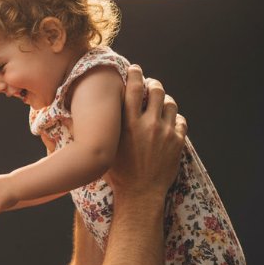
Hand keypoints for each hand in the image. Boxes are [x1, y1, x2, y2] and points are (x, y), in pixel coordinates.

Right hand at [104, 65, 186, 198]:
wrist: (139, 195)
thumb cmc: (118, 174)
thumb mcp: (106, 148)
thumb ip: (102, 129)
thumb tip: (83, 116)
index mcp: (128, 124)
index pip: (133, 87)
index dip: (134, 74)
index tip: (135, 69)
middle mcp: (147, 124)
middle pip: (156, 90)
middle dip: (153, 84)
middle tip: (150, 86)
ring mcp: (165, 133)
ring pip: (170, 103)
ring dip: (165, 100)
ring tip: (160, 104)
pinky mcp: (177, 143)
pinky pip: (180, 121)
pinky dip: (174, 119)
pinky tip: (168, 122)